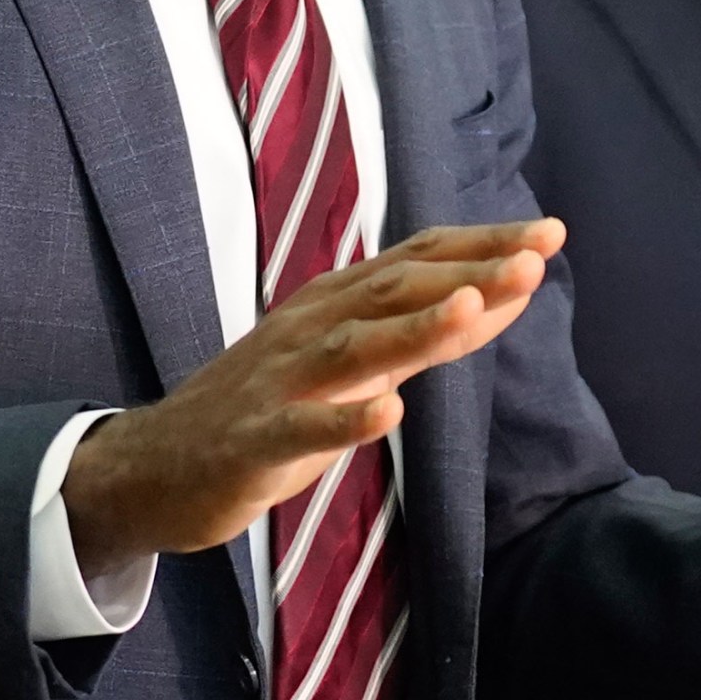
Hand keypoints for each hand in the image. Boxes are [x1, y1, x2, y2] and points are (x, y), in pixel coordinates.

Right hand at [60, 221, 560, 578]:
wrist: (152, 465)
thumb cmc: (265, 408)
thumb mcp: (344, 362)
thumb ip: (415, 334)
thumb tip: (495, 299)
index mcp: (331, 303)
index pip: (416, 260)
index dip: (481, 246)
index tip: (548, 234)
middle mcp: (308, 328)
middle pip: (394, 291)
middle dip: (467, 273)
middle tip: (536, 257)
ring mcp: (279, 382)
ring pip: (353, 348)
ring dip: (413, 328)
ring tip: (471, 308)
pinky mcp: (253, 441)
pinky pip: (302, 430)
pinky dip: (346, 421)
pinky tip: (388, 413)